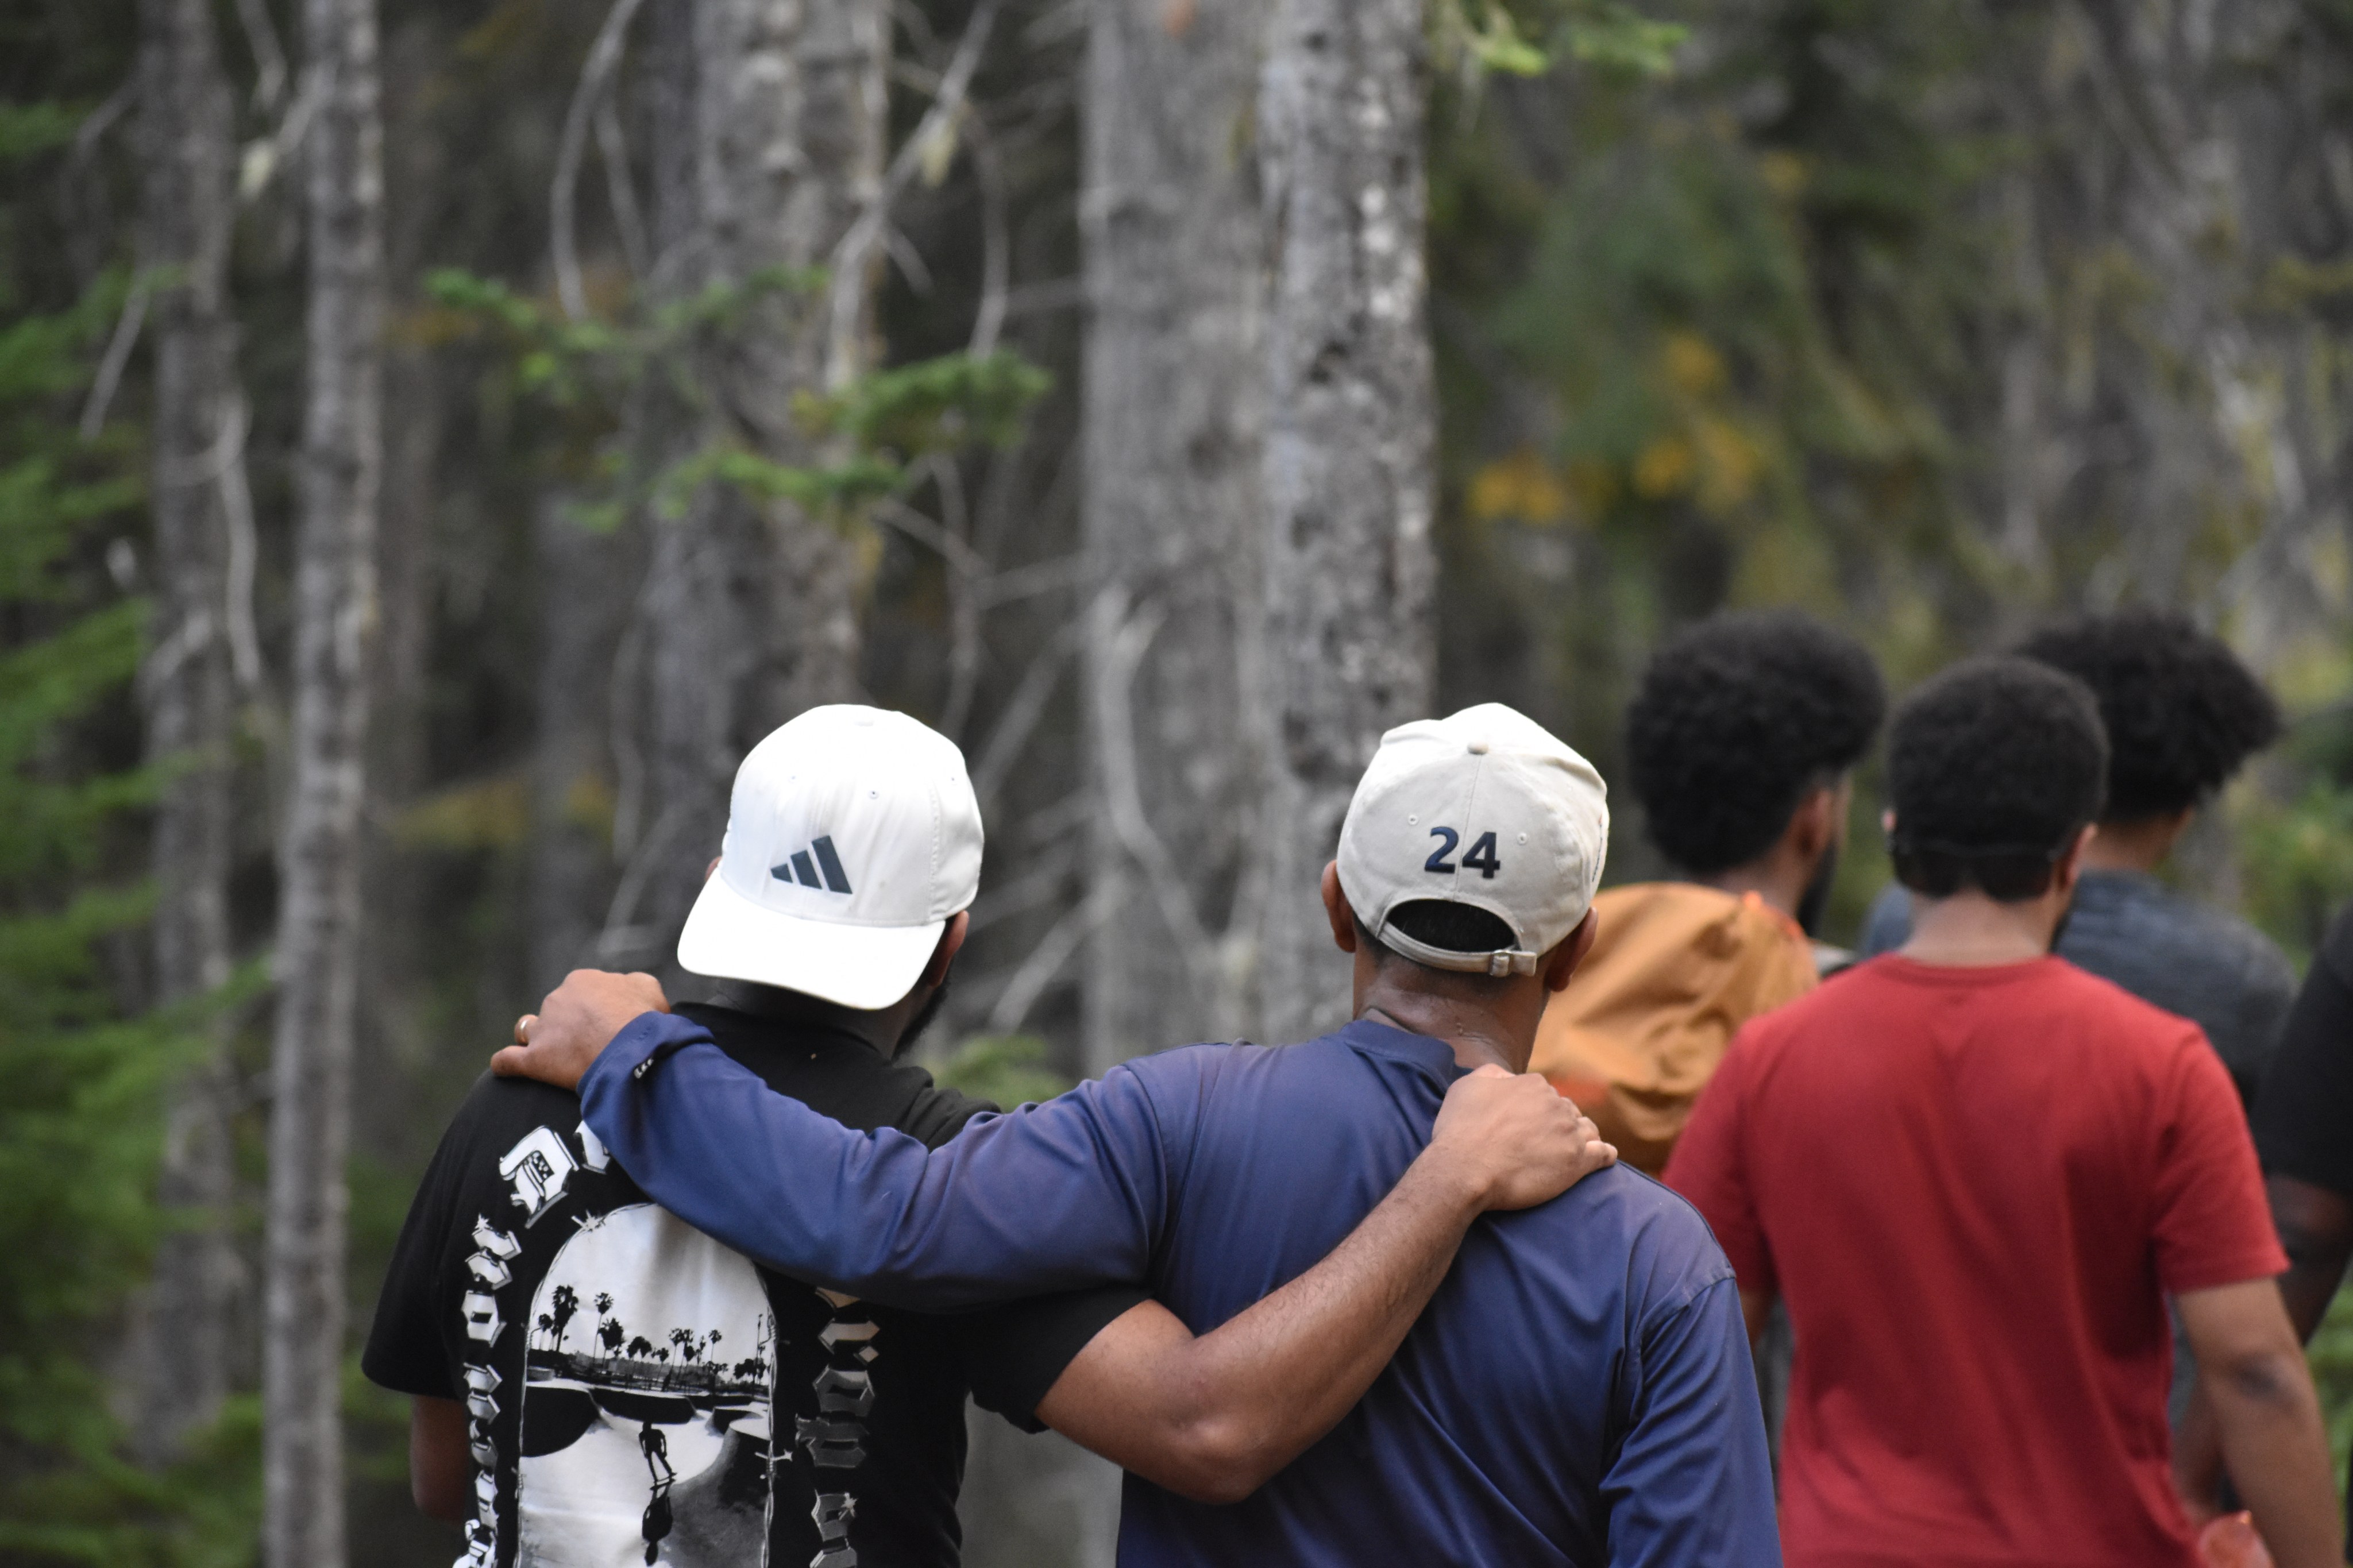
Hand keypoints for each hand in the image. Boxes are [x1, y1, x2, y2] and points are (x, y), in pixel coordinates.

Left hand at [491, 969, 668, 1090]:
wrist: (632, 1049)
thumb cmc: (643, 1019)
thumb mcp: (649, 989)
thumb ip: (633, 985)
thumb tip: (627, 990)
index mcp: (582, 981)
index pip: (583, 992)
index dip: (596, 1009)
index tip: (610, 1025)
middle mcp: (557, 999)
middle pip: (557, 1011)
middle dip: (570, 1025)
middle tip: (593, 1045)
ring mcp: (543, 1029)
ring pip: (528, 1029)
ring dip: (537, 1038)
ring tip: (554, 1055)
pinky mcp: (534, 1060)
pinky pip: (508, 1060)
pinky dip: (506, 1064)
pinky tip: (506, 1068)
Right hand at [1424, 1064, 1615, 1211]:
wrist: (1466, 1168)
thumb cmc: (1461, 1129)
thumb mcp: (1468, 1085)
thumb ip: (1493, 1074)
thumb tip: (1508, 1076)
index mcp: (1533, 1085)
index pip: (1544, 1094)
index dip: (1535, 1109)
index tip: (1526, 1124)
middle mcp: (1556, 1104)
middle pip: (1566, 1111)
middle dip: (1559, 1122)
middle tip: (1546, 1141)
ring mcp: (1569, 1133)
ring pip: (1587, 1129)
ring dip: (1583, 1136)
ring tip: (1576, 1148)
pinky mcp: (1578, 1162)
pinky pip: (1603, 1154)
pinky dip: (1606, 1154)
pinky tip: (1605, 1156)